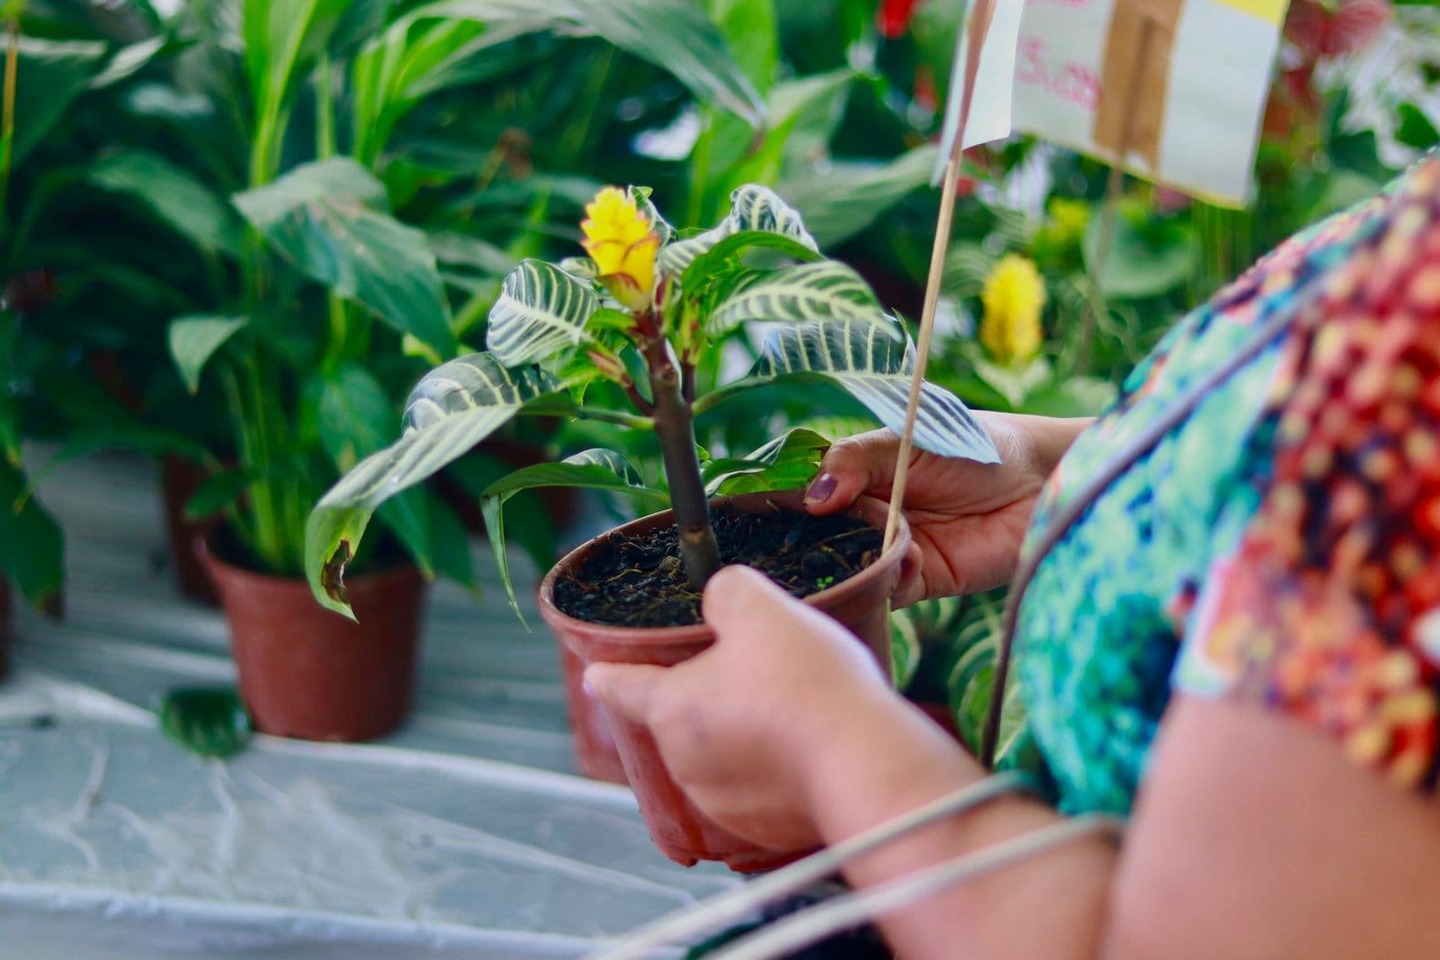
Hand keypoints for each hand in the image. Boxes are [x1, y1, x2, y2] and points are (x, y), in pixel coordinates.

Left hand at [583, 565, 917, 851]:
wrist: (864, 763)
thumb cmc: (806, 683)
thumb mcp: (760, 608)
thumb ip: (726, 591)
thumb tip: (719, 598)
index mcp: (672, 709)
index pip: (622, 687)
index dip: (609, 674)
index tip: (596, 674)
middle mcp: (686, 764)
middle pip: (685, 718)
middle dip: (712, 696)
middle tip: (761, 671)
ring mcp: (725, 805)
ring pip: (724, 756)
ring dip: (747, 735)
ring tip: (797, 709)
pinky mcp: (765, 831)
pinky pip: (762, 791)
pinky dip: (778, 770)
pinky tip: (812, 746)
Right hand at [804, 414, 1086, 603]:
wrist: (1036, 477)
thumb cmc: (971, 444)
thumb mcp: (906, 440)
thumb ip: (857, 459)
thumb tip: (815, 497)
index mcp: (856, 478)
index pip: (809, 498)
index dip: (790, 507)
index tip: (768, 514)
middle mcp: (866, 517)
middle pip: (821, 541)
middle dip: (813, 544)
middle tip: (805, 542)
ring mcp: (890, 551)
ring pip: (851, 569)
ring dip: (853, 563)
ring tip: (863, 546)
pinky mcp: (920, 580)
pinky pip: (889, 589)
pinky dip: (889, 579)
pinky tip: (908, 557)